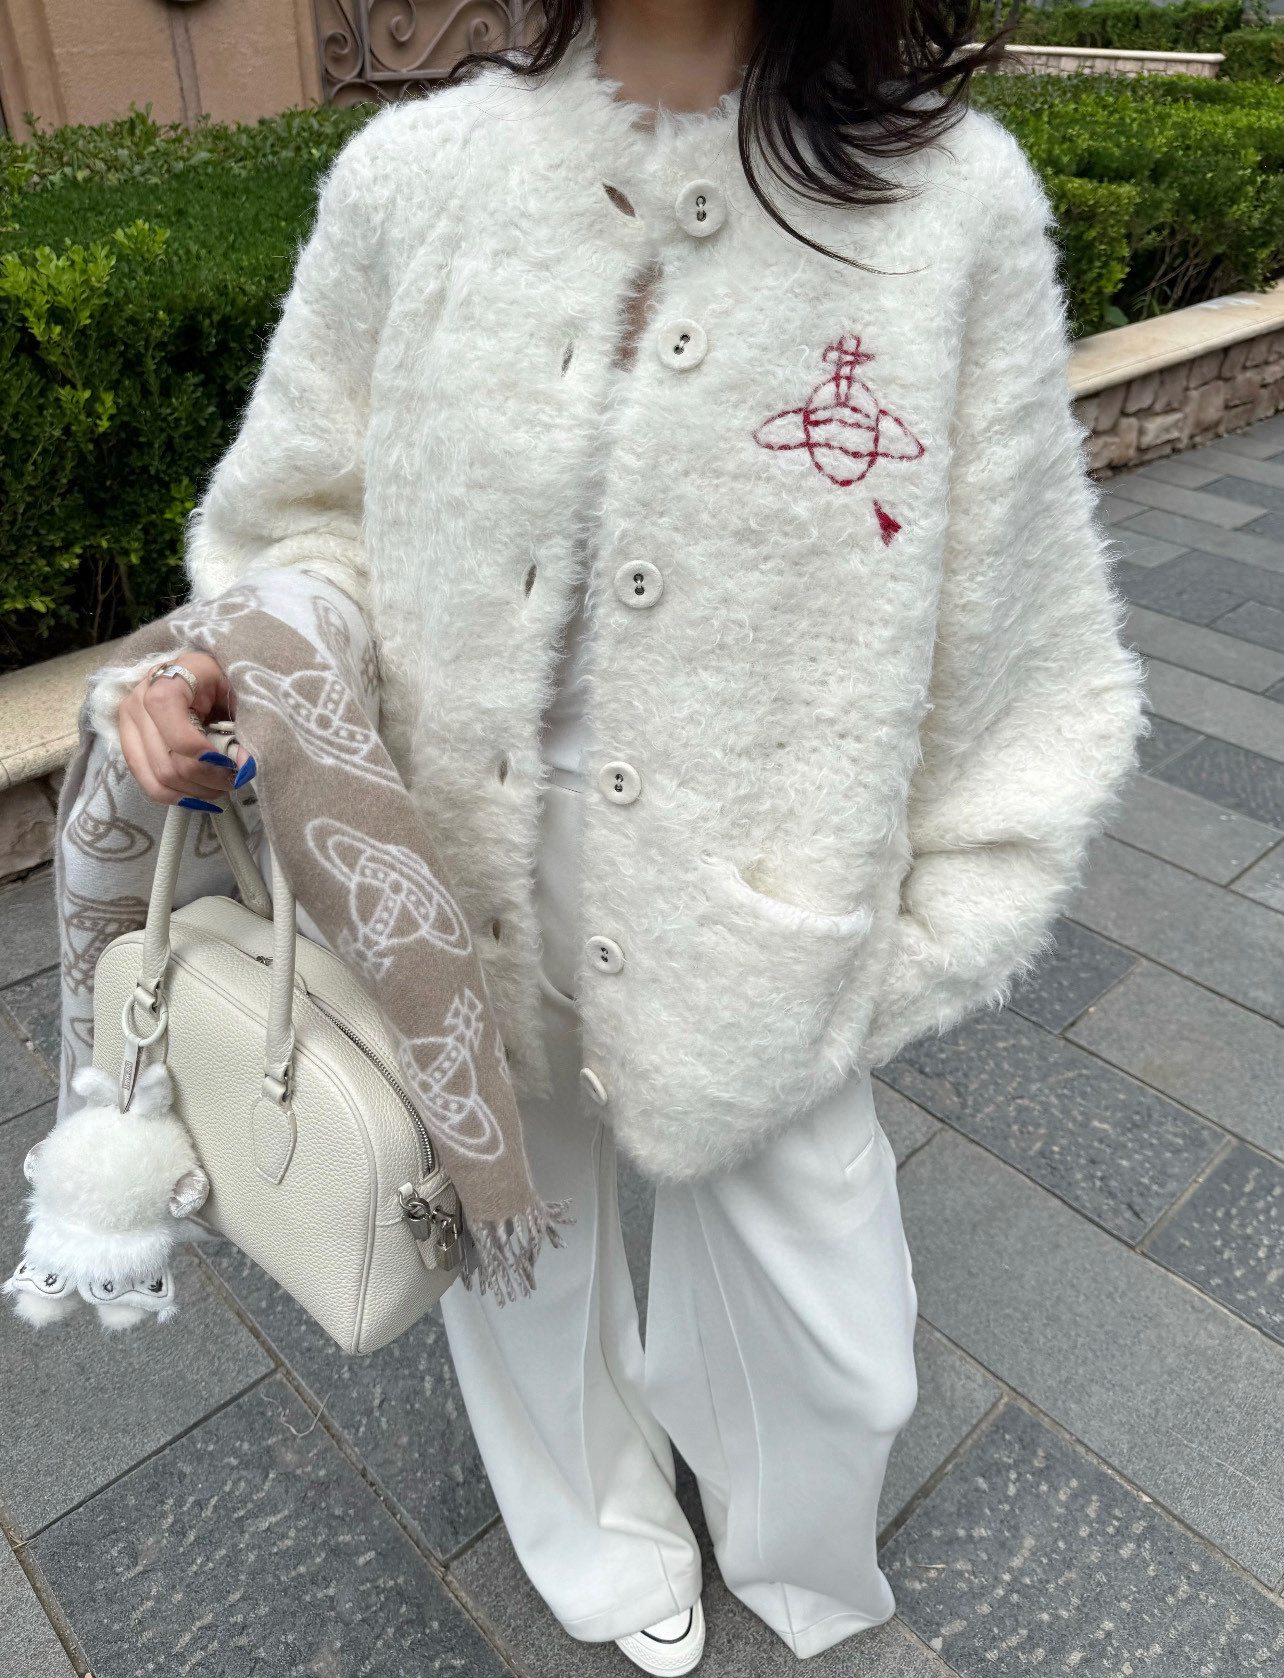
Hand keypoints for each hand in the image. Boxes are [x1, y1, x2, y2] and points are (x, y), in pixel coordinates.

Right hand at [118, 652, 247, 809]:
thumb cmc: (221, 680)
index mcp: (168, 680)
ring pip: (158, 779)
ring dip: (194, 792)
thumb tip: (244, 765)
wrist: (198, 673)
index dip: (200, 750)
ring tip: (219, 786)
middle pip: (168, 762)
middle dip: (207, 778)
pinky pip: (149, 784)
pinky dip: (178, 795)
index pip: (169, 719)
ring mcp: (128, 725)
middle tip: (233, 779)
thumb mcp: (235, 689)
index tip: (230, 762)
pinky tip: (200, 792)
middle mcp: (139, 701)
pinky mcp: (129, 745)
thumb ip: (242, 723)